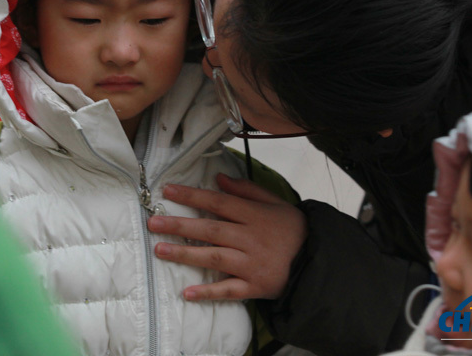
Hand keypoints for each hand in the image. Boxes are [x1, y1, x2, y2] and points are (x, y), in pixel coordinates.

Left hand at [147, 173, 306, 300]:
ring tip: (160, 250)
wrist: (318, 260)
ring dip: (186, 254)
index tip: (167, 191)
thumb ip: (247, 190)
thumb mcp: (275, 203)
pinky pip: (229, 289)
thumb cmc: (294, 230)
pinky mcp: (255, 286)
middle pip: (210, 229)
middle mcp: (250, 238)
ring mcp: (251, 263)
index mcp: (254, 215)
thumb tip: (219, 179)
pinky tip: (187, 292)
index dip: (192, 196)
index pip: (218, 202)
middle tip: (154, 223)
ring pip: (214, 257)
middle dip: (180, 225)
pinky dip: (209, 292)